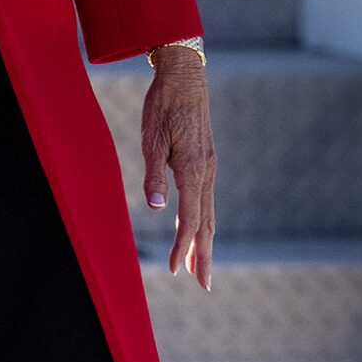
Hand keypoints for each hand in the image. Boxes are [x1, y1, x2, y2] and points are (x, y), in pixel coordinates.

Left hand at [140, 45, 215, 290]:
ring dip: (204, 241)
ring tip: (199, 266)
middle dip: (204, 255)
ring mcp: (208, 166)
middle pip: (207, 223)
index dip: (181, 247)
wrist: (185, 76)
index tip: (173, 270)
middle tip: (203, 285)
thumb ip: (154, 174)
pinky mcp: (205, 160)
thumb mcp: (152, 138)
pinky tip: (197, 229)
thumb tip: (154, 207)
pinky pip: (206, 198)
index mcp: (192, 168)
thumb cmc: (164, 105)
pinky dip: (204, 220)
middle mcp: (205, 171)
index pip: (190, 219)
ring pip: (209, 212)